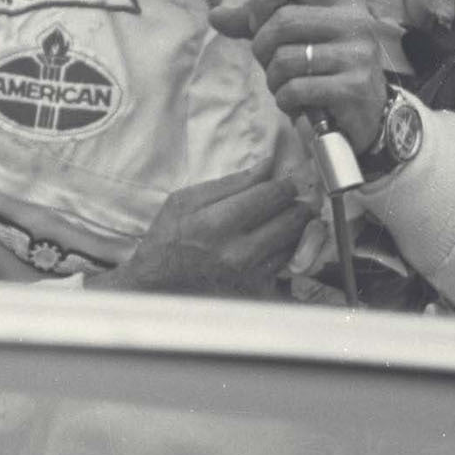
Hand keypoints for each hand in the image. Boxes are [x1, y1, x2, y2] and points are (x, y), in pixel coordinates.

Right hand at [90, 162, 311, 298]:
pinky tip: (277, 240)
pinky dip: (287, 248)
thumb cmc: (169, 237)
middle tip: (292, 198)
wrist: (157, 283)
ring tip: (286, 217)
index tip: (287, 180)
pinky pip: (286, 263)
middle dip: (296, 203)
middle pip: (291, 219)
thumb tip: (268, 165)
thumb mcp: (187, 199)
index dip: (286, 184)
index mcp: (217, 223)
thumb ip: (231, 182)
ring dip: (296, 226)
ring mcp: (249, 274)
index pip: (271, 196)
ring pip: (294, 242)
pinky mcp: (255, 290)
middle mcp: (238, 251)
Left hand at [210, 0, 387, 153]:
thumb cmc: (324, 65)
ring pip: (285, 59)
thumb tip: (215, 15)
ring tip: (286, 83)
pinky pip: (295, 89)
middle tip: (270, 62)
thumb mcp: (296, 36)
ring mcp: (358, 52)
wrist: (367, 111)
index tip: (259, 21)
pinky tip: (298, 102)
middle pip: (283, 22)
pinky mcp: (353, 86)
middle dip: (262, 48)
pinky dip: (285, 100)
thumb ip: (257, 23)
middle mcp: (356, 18)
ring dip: (273, 78)